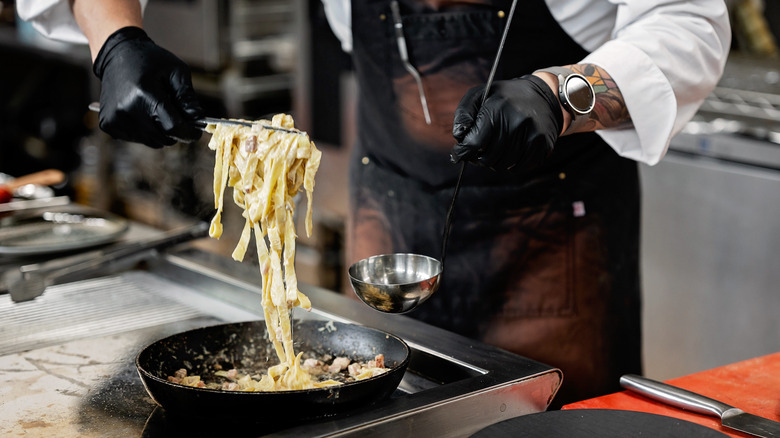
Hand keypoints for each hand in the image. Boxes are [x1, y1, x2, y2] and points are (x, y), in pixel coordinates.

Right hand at [93, 27, 203, 147]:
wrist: (117, 54)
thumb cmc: (150, 61)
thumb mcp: (176, 72)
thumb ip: (188, 97)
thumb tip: (199, 119)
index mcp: (145, 95)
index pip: (173, 128)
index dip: (189, 133)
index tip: (196, 132)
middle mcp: (128, 110)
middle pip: (164, 138)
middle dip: (174, 130)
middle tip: (174, 113)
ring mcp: (116, 119)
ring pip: (152, 141)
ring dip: (160, 131)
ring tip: (155, 109)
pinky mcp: (109, 124)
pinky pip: (137, 139)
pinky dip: (145, 131)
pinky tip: (142, 112)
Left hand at [451, 75, 561, 171]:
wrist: (543, 95)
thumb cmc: (505, 98)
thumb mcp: (480, 95)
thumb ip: (464, 114)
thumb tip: (459, 136)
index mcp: (497, 108)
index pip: (473, 143)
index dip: (462, 152)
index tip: (459, 153)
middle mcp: (516, 121)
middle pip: (487, 158)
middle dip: (478, 157)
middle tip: (479, 151)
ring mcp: (532, 134)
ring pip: (502, 165)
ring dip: (494, 162)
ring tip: (495, 150)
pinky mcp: (543, 145)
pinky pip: (519, 168)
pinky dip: (510, 165)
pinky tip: (510, 152)